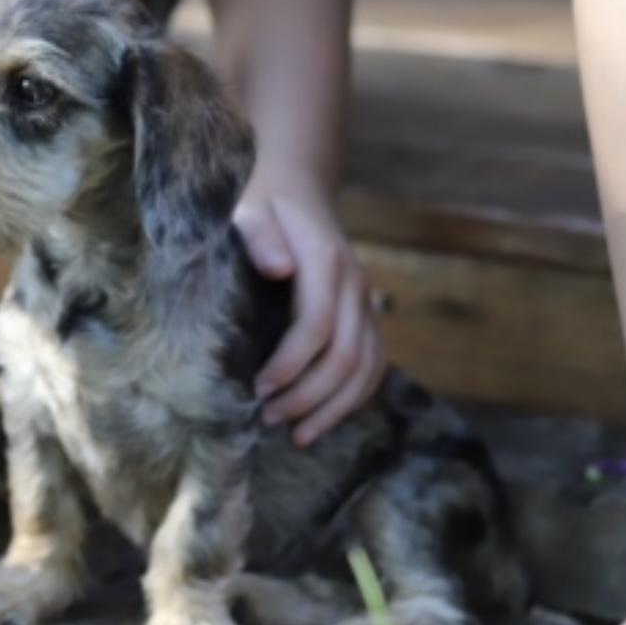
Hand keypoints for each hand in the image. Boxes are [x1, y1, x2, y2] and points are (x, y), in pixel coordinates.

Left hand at [233, 180, 385, 445]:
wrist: (301, 188)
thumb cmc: (265, 204)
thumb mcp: (250, 210)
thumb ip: (260, 237)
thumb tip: (278, 270)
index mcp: (326, 262)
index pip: (317, 326)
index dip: (290, 364)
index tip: (258, 390)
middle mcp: (354, 285)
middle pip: (345, 355)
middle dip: (308, 396)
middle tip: (269, 419)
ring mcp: (365, 302)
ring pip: (367, 367)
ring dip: (336, 407)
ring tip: (299, 436)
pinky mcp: (365, 315)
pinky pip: (375, 364)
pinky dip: (356, 397)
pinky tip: (327, 420)